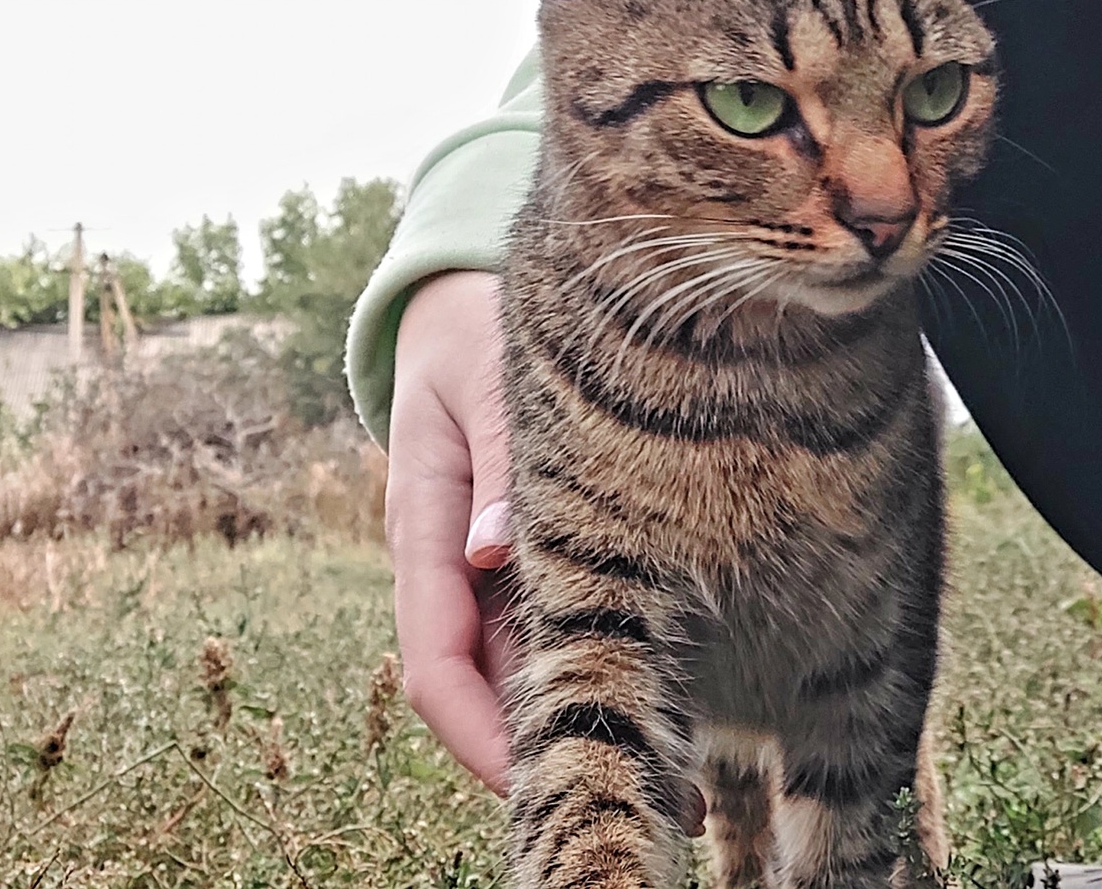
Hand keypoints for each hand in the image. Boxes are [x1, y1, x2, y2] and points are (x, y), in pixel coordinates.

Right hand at [383, 268, 708, 832]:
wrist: (454, 301)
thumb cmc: (467, 336)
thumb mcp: (482, 384)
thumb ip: (494, 463)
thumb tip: (492, 551)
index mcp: (421, 530)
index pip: (434, 665)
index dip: (480, 737)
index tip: (542, 780)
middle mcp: (450, 561)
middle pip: (483, 689)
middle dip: (547, 753)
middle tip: (652, 798)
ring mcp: (484, 562)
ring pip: (520, 667)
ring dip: (583, 717)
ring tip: (680, 778)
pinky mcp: (522, 550)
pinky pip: (550, 625)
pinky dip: (596, 668)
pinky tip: (668, 696)